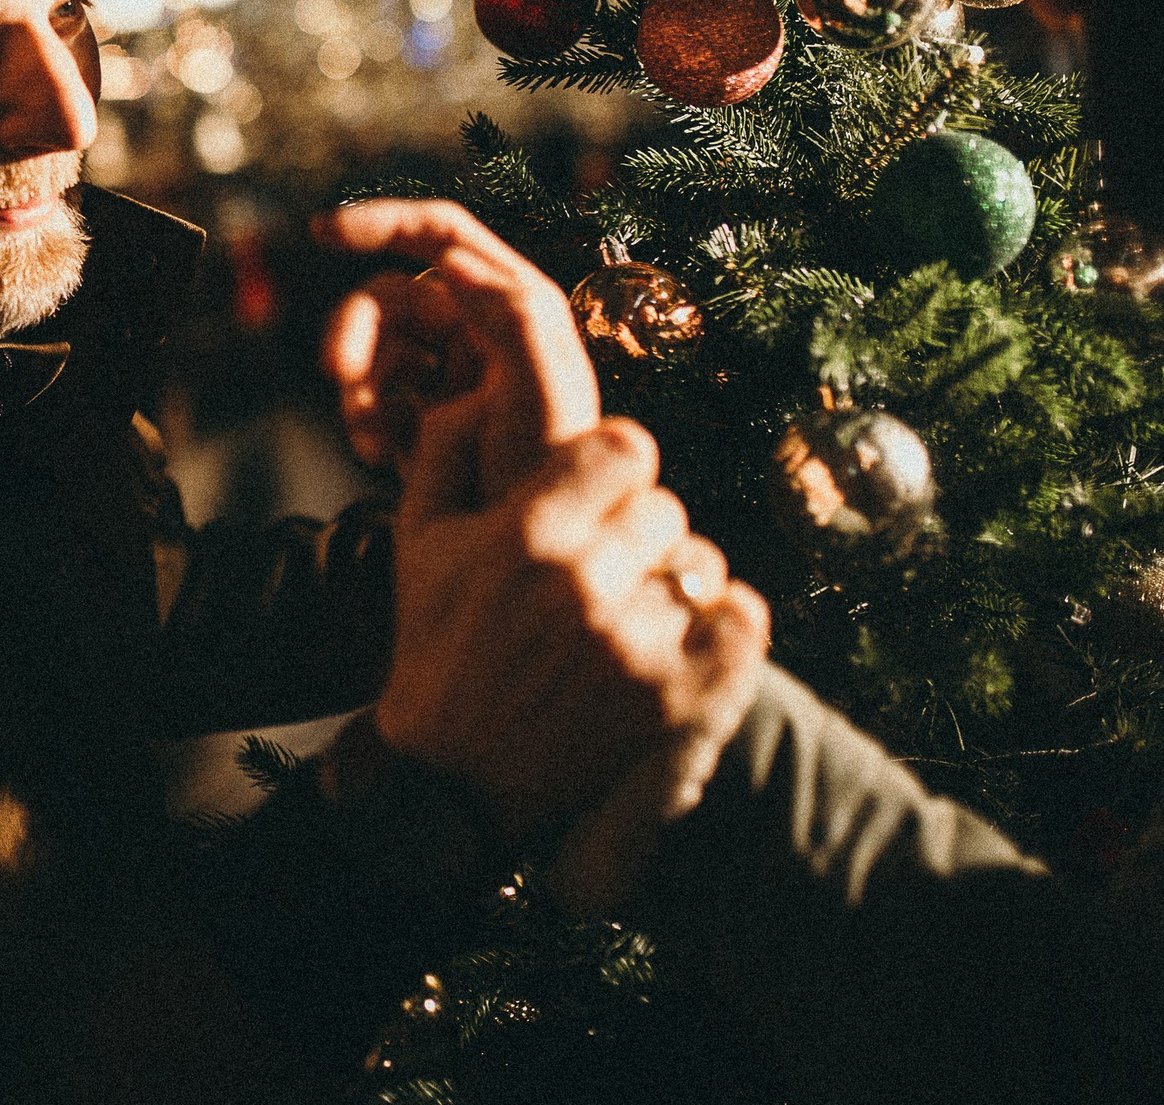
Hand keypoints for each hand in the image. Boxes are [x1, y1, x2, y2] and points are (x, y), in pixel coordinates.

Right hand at [315, 199, 598, 501]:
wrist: (535, 554)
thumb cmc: (550, 474)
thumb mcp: (546, 393)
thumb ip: (512, 315)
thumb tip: (452, 262)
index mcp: (516, 305)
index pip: (442, 234)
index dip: (382, 221)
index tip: (323, 232)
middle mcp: (480, 330)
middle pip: (390, 296)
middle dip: (355, 331)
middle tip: (336, 373)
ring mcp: (447, 373)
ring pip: (371, 349)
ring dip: (357, 387)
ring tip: (367, 436)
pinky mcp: (421, 416)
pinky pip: (368, 397)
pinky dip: (361, 421)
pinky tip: (379, 455)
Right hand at [370, 410, 770, 840]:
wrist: (456, 775)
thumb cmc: (437, 644)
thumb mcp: (419, 539)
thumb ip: (446, 450)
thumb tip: (484, 388)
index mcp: (524, 533)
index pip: (628, 446)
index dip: (614, 465)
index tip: (595, 494)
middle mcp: (582, 582)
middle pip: (665, 504)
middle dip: (634, 528)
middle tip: (599, 565)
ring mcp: (634, 643)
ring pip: (702, 560)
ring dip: (672, 579)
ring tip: (628, 610)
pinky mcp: (676, 698)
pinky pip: (744, 618)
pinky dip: (721, 622)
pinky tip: (676, 635)